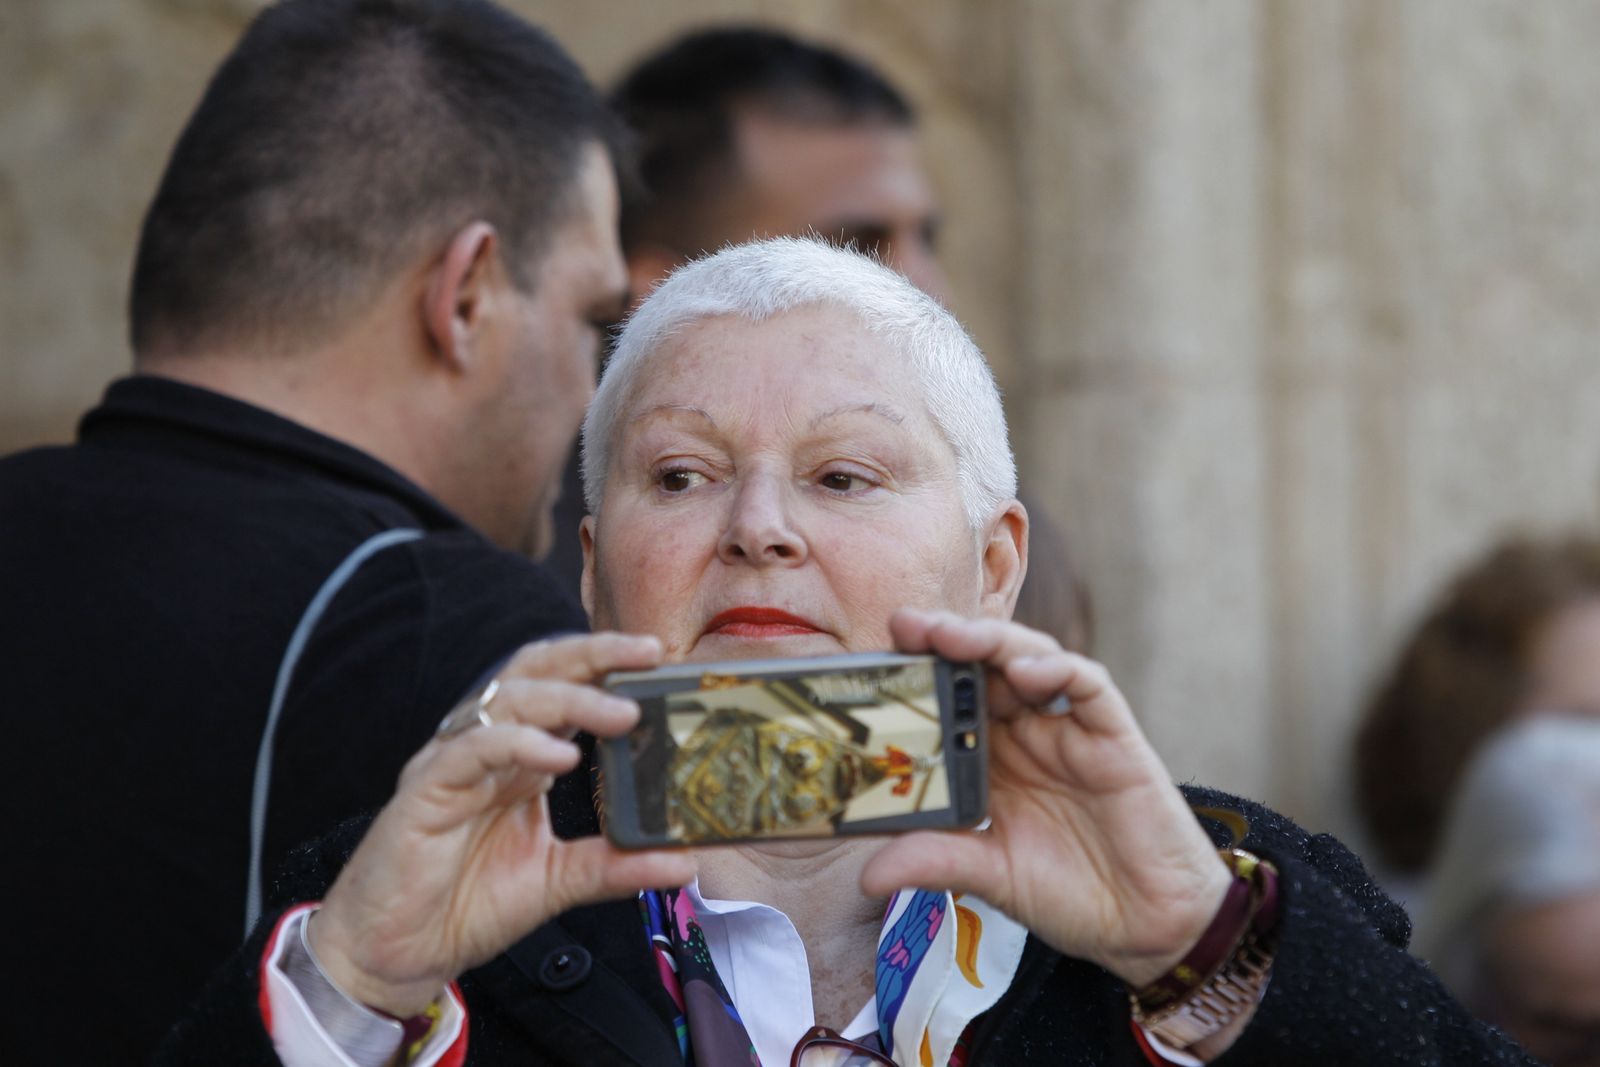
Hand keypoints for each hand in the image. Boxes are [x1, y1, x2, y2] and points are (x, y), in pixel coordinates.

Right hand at [308, 633, 696, 1015]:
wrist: (398, 954)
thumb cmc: (467, 905)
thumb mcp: (560, 881)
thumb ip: (617, 866)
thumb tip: (684, 863)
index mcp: (521, 756)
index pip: (564, 686)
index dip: (606, 664)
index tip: (659, 657)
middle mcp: (488, 746)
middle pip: (536, 671)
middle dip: (592, 654)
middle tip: (646, 653)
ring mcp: (453, 762)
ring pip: (508, 701)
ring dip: (569, 700)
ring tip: (621, 714)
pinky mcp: (424, 790)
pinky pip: (470, 749)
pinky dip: (517, 744)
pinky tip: (559, 756)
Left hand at [861, 610, 1230, 988]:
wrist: (1146, 926)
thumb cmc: (1069, 894)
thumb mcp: (989, 876)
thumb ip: (936, 861)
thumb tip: (868, 877)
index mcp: (988, 758)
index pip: (945, 698)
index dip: (913, 674)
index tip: (873, 662)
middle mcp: (1024, 732)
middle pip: (981, 665)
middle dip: (942, 639)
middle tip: (904, 626)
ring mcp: (1068, 728)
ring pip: (1028, 658)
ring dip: (989, 641)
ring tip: (950, 636)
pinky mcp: (1113, 734)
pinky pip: (1086, 684)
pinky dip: (1056, 669)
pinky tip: (1026, 672)